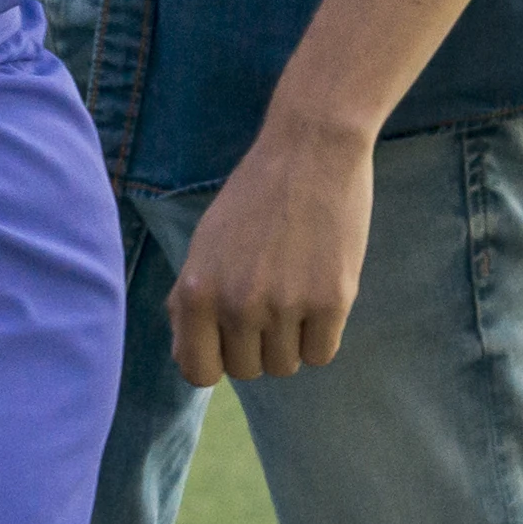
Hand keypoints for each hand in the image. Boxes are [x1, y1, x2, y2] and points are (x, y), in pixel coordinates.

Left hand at [171, 107, 376, 385]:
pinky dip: (321, 336)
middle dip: (256, 347)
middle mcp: (235, 305)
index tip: (230, 343)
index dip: (216, 362)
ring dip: (291, 341)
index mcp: (196, 292)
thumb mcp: (205, 246)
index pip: (197, 371)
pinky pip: (321, 355)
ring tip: (295, 295)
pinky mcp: (331, 302)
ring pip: (285, 366)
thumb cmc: (255, 197)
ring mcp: (284, 306)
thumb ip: (192, 301)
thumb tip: (191, 356)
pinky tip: (319, 298)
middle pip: (246, 371)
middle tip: (270, 304)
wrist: (311, 151)